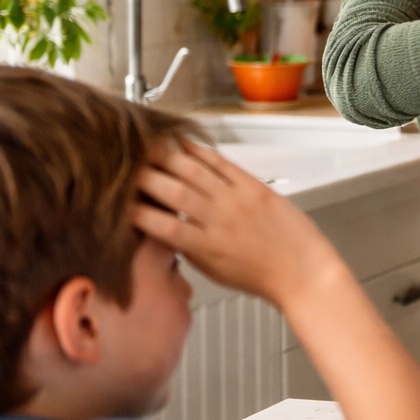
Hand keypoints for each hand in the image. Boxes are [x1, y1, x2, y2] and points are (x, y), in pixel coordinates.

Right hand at [131, 142, 339, 306]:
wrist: (303, 272)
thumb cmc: (260, 276)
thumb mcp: (213, 271)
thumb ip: (188, 249)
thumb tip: (163, 229)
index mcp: (204, 246)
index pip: (158, 223)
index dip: (133, 211)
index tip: (117, 203)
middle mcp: (218, 220)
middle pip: (171, 190)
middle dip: (142, 176)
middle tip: (124, 166)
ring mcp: (237, 201)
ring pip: (193, 171)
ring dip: (165, 156)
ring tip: (145, 147)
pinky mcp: (255, 188)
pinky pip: (222, 164)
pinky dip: (200, 151)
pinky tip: (182, 144)